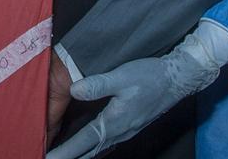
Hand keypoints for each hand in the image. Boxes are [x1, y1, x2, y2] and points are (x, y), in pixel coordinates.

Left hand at [47, 23, 227, 158]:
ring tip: (64, 156)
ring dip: (81, 154)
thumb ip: (97, 84)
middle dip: (70, 157)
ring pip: (98, 148)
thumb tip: (74, 91)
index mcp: (114, 122)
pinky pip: (107, 142)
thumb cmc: (149, 76)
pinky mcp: (130, 126)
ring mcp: (126, 131)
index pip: (83, 142)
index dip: (65, 152)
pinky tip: (88, 145)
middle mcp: (119, 132)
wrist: (177, 79)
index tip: (49, 158)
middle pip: (89, 151)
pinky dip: (92, 148)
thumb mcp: (121, 76)